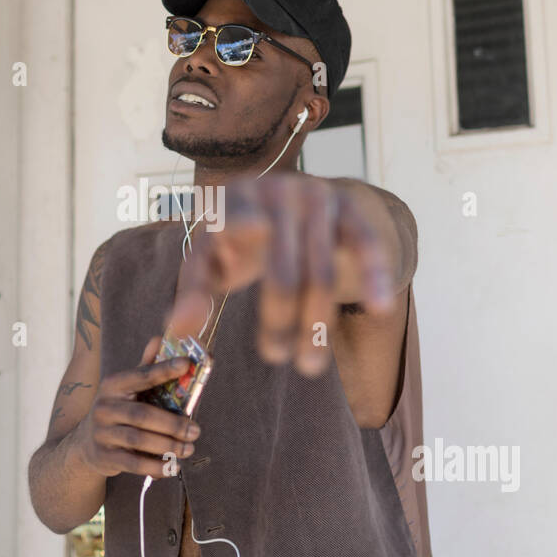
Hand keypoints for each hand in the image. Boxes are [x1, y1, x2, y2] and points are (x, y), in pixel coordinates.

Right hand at [69, 336, 202, 478]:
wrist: (83, 445)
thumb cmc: (116, 411)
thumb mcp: (126, 389)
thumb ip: (145, 367)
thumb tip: (160, 339)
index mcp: (112, 385)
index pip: (140, 376)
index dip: (163, 369)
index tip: (187, 364)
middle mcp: (103, 407)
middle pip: (142, 415)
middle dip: (172, 424)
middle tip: (195, 430)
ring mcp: (102, 433)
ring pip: (139, 440)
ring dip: (168, 446)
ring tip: (188, 448)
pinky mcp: (104, 456)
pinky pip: (133, 463)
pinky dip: (155, 466)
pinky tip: (172, 466)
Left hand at [167, 174, 400, 376]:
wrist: (290, 201)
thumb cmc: (237, 241)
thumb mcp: (210, 260)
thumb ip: (193, 292)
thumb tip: (177, 331)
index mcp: (232, 199)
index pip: (232, 213)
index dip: (241, 222)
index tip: (256, 230)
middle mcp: (276, 191)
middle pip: (281, 271)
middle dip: (278, 320)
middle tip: (274, 356)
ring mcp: (317, 197)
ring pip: (321, 273)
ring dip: (315, 324)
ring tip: (307, 364)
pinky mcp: (350, 209)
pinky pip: (366, 247)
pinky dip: (374, 277)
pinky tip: (379, 306)